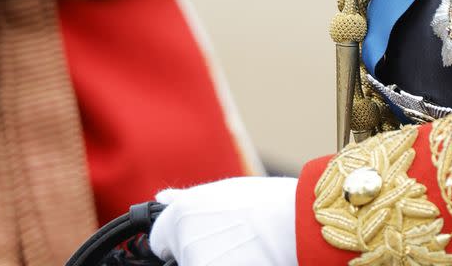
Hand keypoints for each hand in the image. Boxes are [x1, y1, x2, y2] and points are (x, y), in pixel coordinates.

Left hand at [149, 176, 297, 265]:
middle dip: (197, 252)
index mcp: (180, 215)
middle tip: (228, 242)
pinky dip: (226, 265)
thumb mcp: (222, 191)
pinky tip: (245, 259)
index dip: (174, 241)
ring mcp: (197, 263)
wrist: (293, 224)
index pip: (158, 242)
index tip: (194, 240)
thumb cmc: (263, 203)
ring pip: (197, 264)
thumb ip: (185, 200)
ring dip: (213, 260)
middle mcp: (183, 243)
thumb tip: (160, 198)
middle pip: (181, 256)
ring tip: (241, 249)